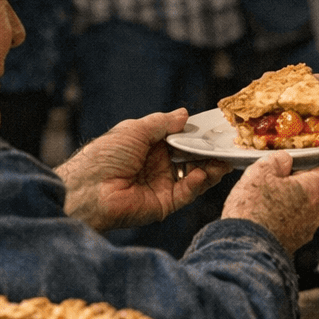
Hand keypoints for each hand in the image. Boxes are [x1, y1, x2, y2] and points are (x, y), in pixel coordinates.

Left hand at [56, 109, 233, 231]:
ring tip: (223, 160)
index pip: (180, 138)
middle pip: (191, 157)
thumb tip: (185, 114)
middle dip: (209, 151)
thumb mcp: (135, 130)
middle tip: (229, 146)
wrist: (89, 189)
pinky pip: (187, 193)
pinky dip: (198, 183)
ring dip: (210, 167)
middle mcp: (157, 165)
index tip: (217, 129)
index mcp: (149, 146)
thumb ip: (163, 123)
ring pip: (194, 176)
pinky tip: (202, 174)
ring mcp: (162, 185)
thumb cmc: (106, 155)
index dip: (197, 134)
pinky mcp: (164, 204)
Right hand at [221, 153, 318, 252]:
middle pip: (312, 192)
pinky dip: (281, 222)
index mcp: (311, 191)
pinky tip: (263, 220)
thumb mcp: (259, 173)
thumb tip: (285, 160)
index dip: (317, 164)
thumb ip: (277, 161)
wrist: (243, 249)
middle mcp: (315, 213)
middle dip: (295, 186)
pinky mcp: (293, 246)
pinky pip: (292, 227)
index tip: (303, 162)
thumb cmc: (252, 210)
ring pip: (301, 210)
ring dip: (287, 205)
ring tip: (263, 205)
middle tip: (272, 183)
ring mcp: (305, 232)